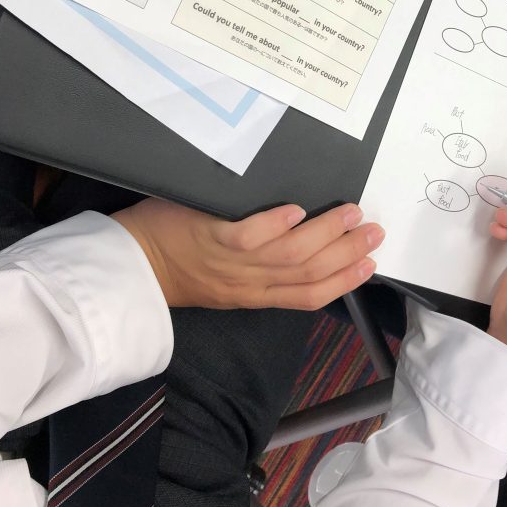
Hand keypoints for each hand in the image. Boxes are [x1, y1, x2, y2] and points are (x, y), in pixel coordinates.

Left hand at [113, 199, 383, 310]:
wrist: (132, 266)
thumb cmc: (179, 269)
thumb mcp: (225, 283)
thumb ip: (258, 269)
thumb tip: (298, 241)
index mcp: (254, 295)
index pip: (309, 295)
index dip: (345, 282)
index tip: (371, 263)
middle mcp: (249, 283)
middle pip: (309, 273)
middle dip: (347, 254)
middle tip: (374, 232)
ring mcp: (232, 262)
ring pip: (290, 255)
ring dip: (326, 235)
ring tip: (351, 214)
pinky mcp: (213, 238)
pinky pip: (250, 236)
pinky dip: (276, 225)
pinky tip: (297, 210)